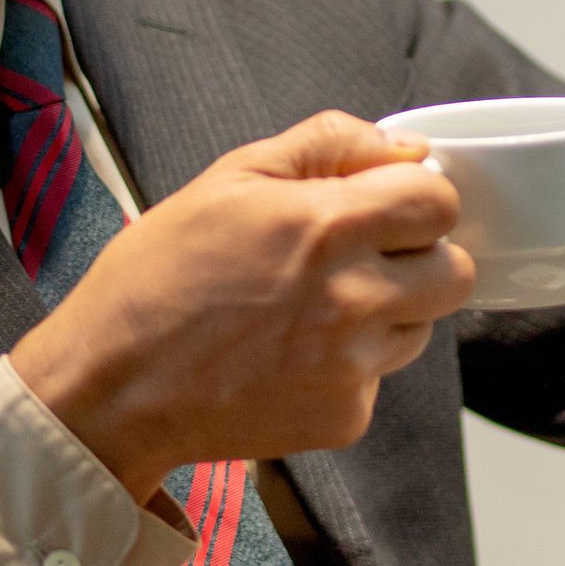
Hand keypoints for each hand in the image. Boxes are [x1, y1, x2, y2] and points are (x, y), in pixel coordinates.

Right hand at [12, 112, 474, 499]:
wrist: (109, 388)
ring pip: (423, 328)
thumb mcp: (226, 180)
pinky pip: (379, 379)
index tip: (389, 205)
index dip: (418, 197)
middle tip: (365, 259)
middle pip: (455, 272)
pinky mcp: (345, 419)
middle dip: (422, 257)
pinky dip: (348, 367)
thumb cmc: (155, 281)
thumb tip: (400, 146)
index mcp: (324, 227)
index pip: (438, 201)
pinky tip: (288, 358)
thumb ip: (324, 146)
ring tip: (311, 311)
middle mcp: (351, 300)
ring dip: (390, 312)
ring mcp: (352, 366)